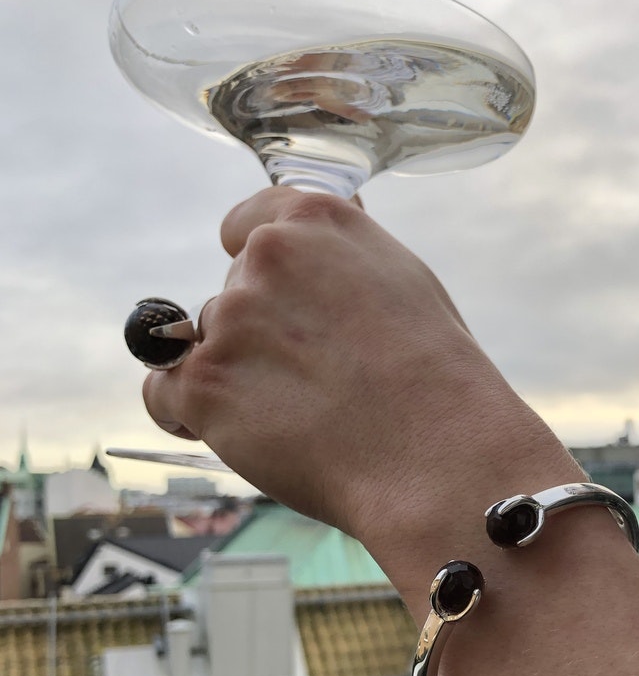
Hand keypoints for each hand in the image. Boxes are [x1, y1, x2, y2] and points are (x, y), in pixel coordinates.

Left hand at [143, 187, 581, 544]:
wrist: (437, 452)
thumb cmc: (435, 374)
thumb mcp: (402, 280)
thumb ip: (341, 252)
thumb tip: (314, 224)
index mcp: (314, 222)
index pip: (246, 225)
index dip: (257, 266)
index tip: (275, 299)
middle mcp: (263, 260)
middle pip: (231, 295)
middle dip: (259, 332)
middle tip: (314, 377)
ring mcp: (229, 320)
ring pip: (206, 345)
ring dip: (235, 375)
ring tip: (300, 413)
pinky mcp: (203, 384)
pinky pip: (164, 390)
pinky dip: (187, 409)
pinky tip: (236, 426)